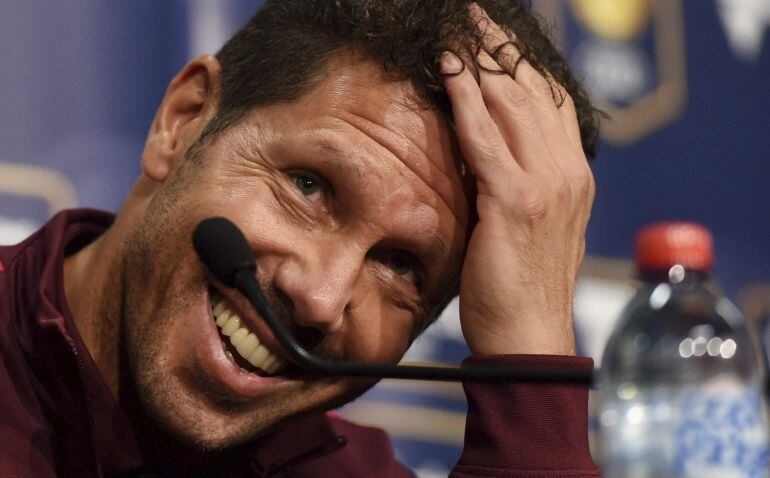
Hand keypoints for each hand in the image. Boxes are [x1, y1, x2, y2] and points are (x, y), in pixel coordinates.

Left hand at [443, 6, 594, 355]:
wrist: (530, 336)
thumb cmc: (521, 287)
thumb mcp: (533, 227)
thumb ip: (521, 185)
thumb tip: (488, 155)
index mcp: (572, 175)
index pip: (549, 102)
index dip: (523, 64)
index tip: (496, 36)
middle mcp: (566, 171)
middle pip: (532, 90)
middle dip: (501, 47)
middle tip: (475, 15)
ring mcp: (546, 183)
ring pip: (512, 103)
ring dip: (483, 58)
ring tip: (459, 27)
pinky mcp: (516, 200)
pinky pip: (486, 138)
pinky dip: (467, 99)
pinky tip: (450, 69)